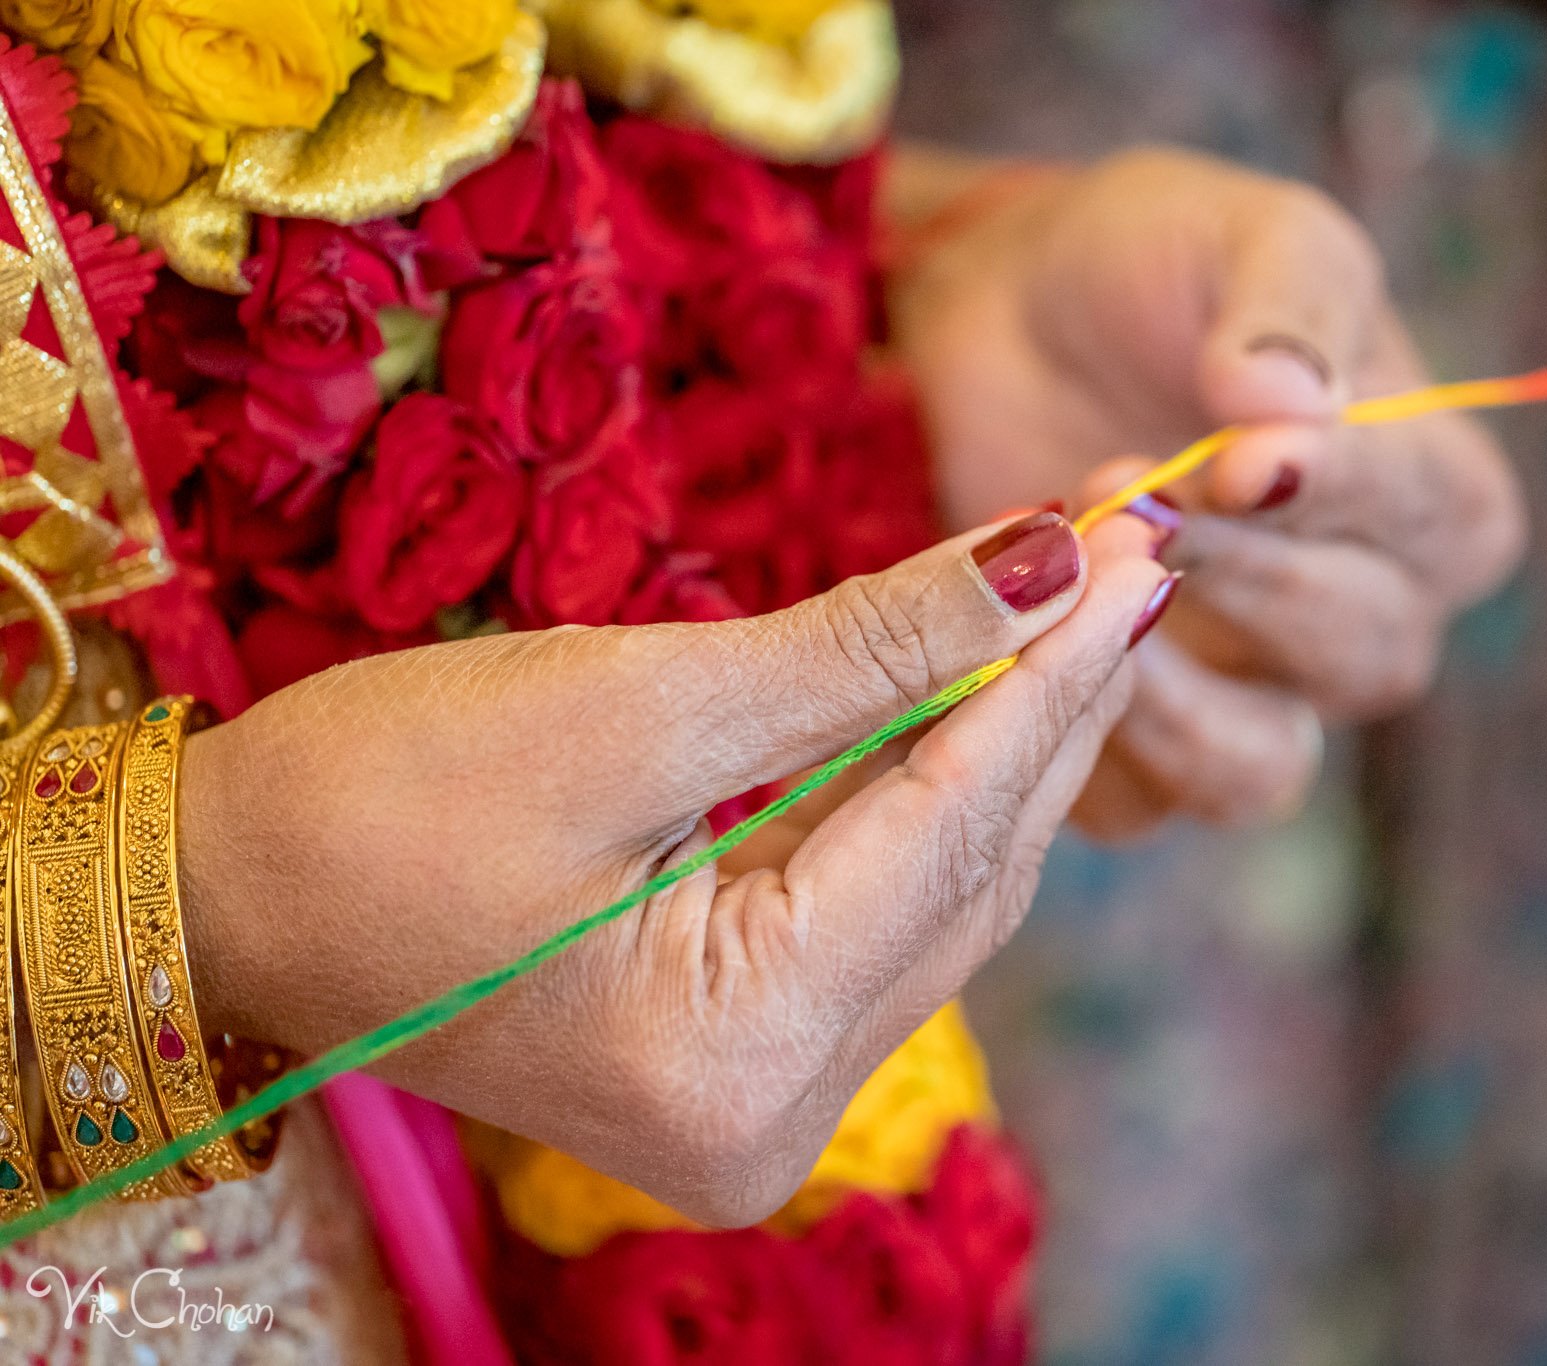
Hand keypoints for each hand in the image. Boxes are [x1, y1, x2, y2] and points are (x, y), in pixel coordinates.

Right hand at [177, 513, 1166, 1224]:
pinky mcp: (741, 1051)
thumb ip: (866, 648)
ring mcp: (760, 1096)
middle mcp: (774, 1114)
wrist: (223, 892)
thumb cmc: (376, 799)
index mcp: (736, 1056)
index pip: (950, 828)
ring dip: (1006, 740)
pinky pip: (878, 904)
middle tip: (1133, 545)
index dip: (1052, 670)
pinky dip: (930, 791)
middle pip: (969, 870)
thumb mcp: (638, 702)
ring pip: (940, 889)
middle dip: (1052, 701)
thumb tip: (1049, 566)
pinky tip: (988, 689)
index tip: (1137, 538)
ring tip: (1084, 597)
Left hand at [890, 147, 1524, 836]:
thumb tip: (1289, 404)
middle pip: (1367, 657)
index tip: (1246, 456)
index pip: (1450, 530)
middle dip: (1249, 580)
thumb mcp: (1233, 234)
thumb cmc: (1145, 266)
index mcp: (1423, 495)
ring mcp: (1242, 696)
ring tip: (1079, 584)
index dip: (1356, 502)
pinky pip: (1131, 801)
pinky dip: (1078, 736)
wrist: (996, 313)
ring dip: (1174, 692)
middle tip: (1136, 493)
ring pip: (1261, 766)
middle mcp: (1356, 614)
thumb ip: (1284, 300)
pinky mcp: (1124, 748)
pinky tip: (1020, 639)